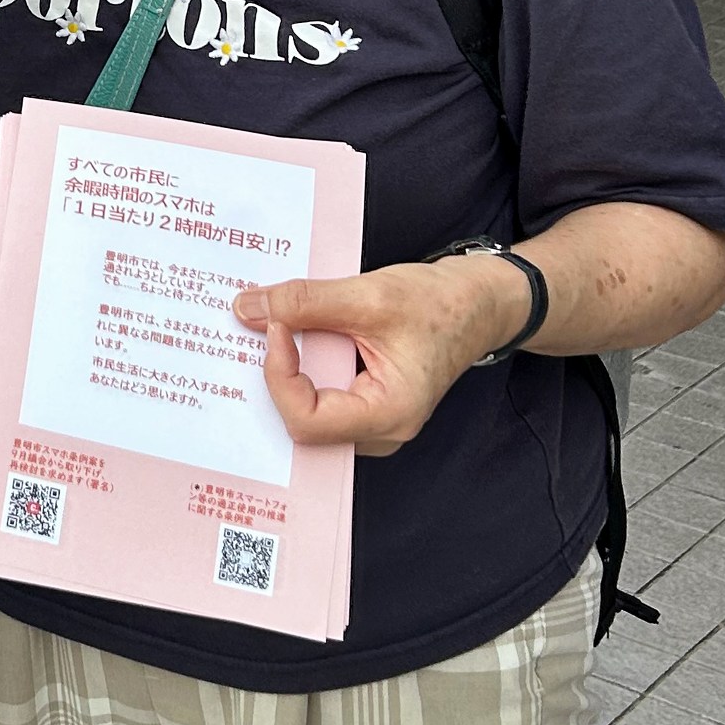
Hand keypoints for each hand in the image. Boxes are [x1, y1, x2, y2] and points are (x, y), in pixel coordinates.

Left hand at [234, 257, 525, 456]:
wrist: (477, 302)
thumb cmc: (440, 304)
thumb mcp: (369, 295)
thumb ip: (305, 303)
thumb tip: (248, 309)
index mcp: (389, 414)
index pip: (307, 421)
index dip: (280, 375)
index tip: (275, 325)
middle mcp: (381, 428)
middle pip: (303, 419)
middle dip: (276, 373)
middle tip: (259, 325)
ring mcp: (373, 418)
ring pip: (308, 407)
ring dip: (287, 367)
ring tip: (272, 324)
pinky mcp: (366, 399)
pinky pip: (321, 392)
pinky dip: (302, 362)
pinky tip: (293, 330)